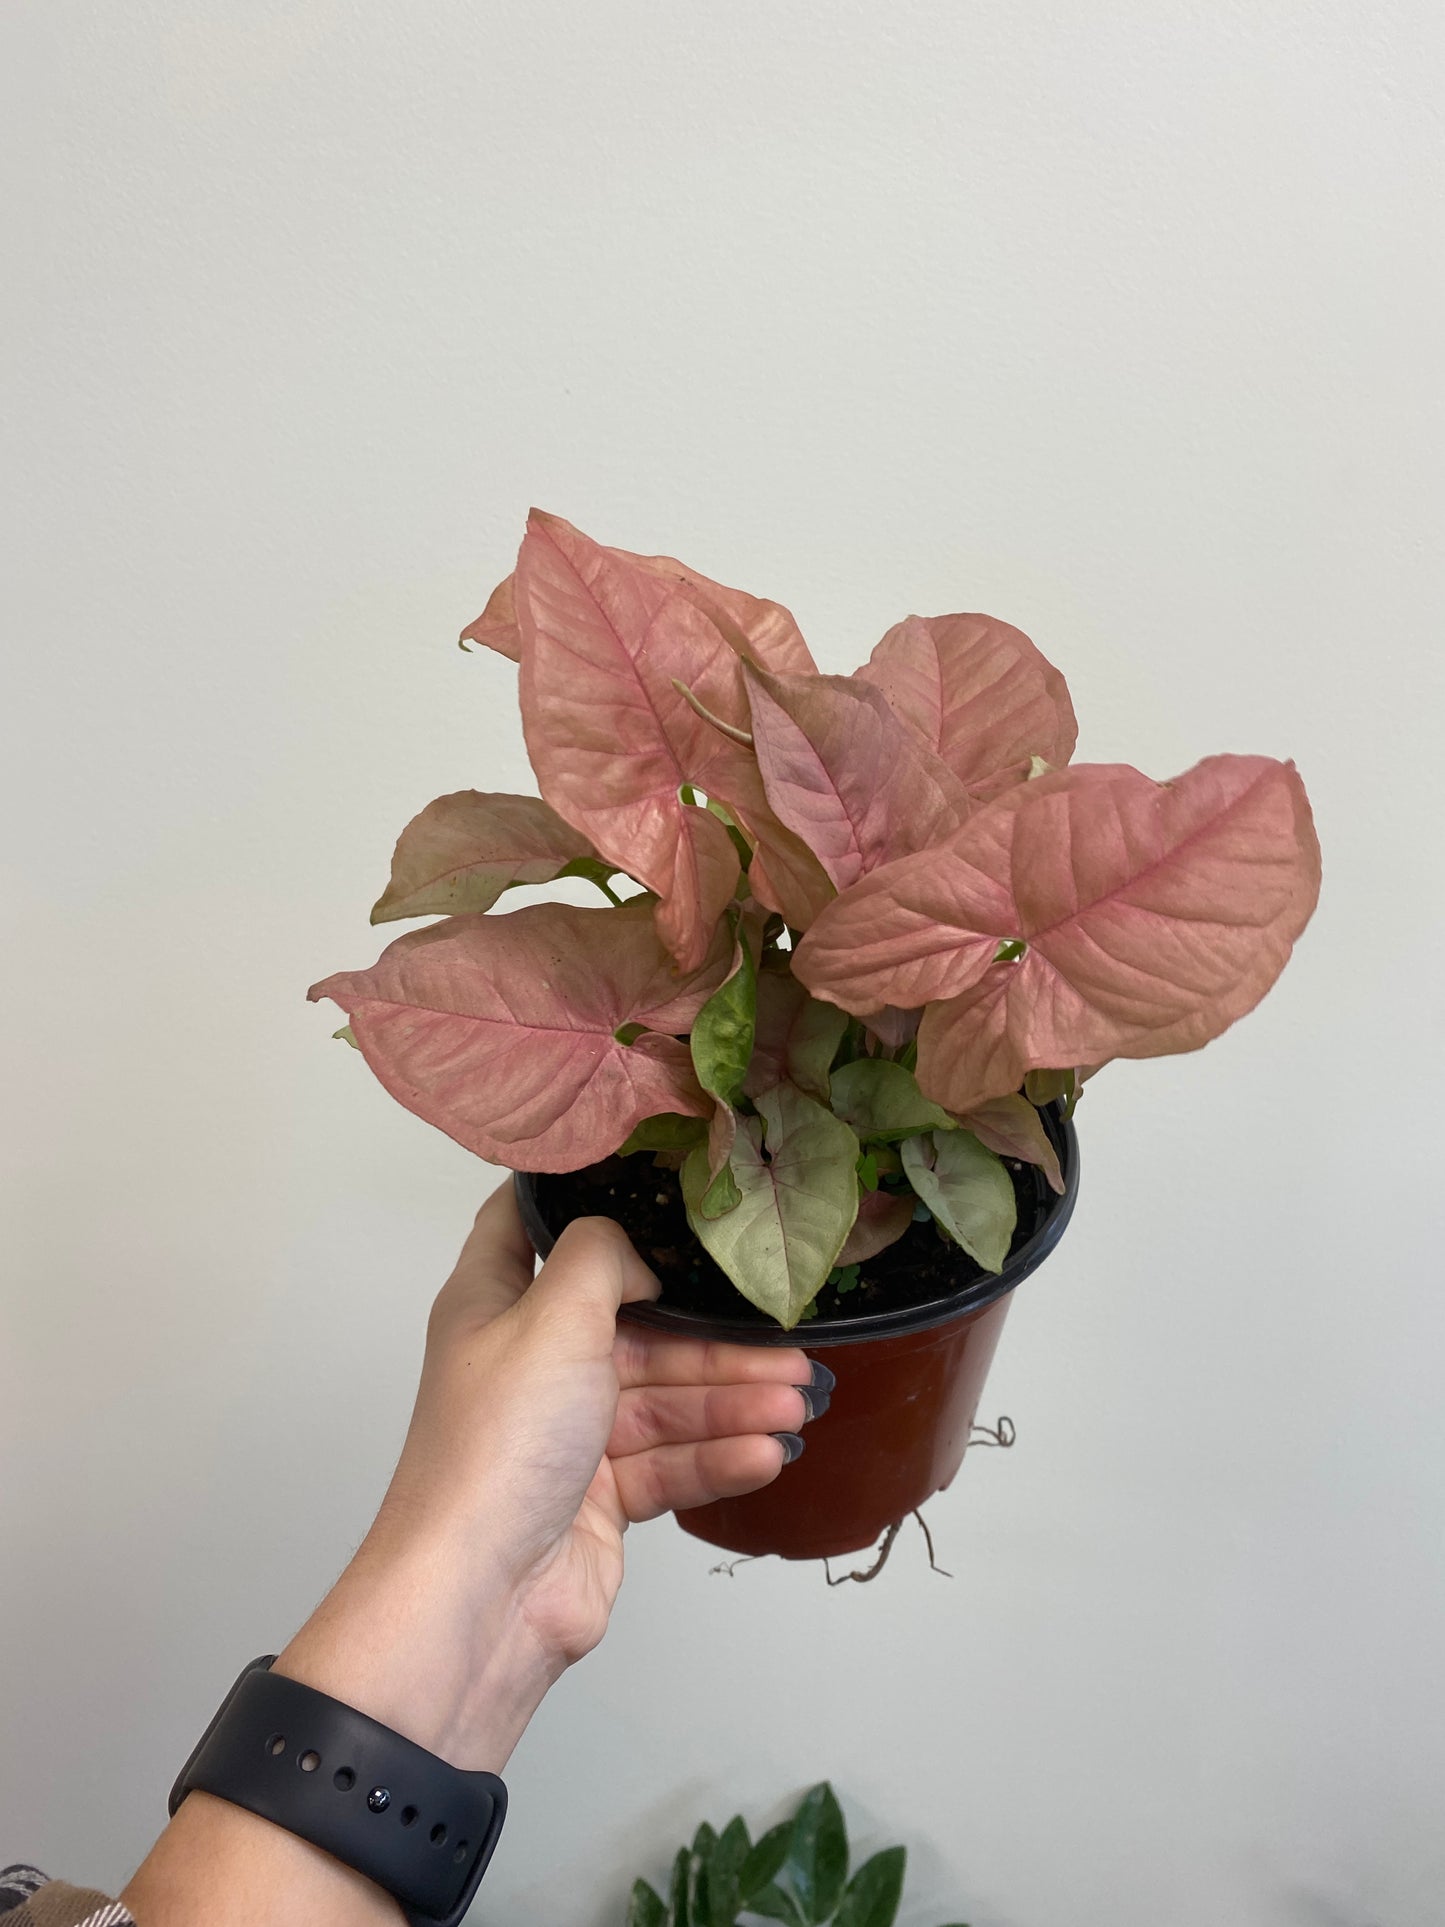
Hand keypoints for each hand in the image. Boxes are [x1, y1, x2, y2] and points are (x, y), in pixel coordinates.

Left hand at [271, 1183, 816, 1771]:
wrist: (481, 1597)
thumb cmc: (498, 1447)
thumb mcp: (551, 1318)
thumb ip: (599, 1257)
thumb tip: (633, 1249)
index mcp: (495, 1305)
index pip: (525, 1227)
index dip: (579, 1200)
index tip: (654, 1184)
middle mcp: (529, 1363)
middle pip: (634, 1327)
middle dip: (712, 1337)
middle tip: (789, 1342)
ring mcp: (564, 1433)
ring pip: (663, 1400)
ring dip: (732, 1400)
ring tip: (798, 1403)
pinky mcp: (597, 1497)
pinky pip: (669, 1462)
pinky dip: (718, 1456)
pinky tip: (767, 1453)